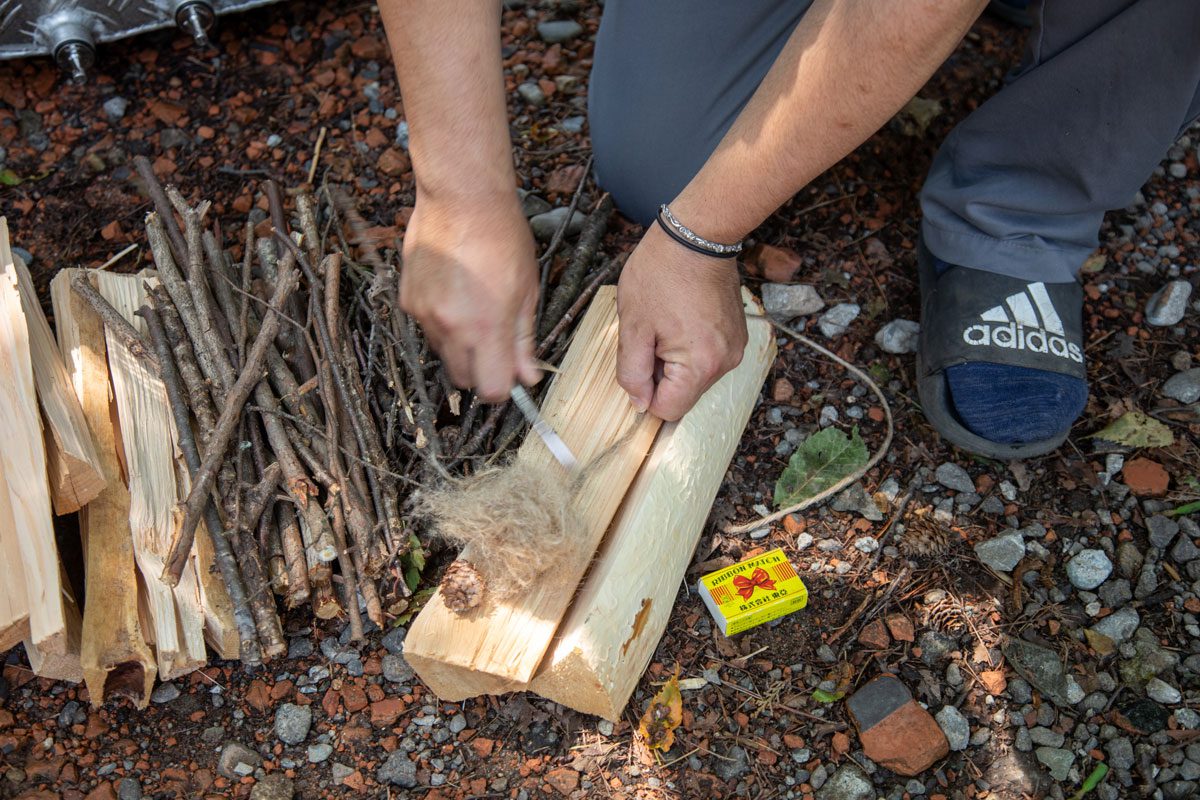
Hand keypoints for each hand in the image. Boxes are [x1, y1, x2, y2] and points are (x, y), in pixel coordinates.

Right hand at [399, 193, 540, 401]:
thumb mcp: (527, 289)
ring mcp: (424, 315)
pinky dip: (441, 323)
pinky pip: (426, 328)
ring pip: (443, 354)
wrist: (460, 197)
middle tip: (495, 342)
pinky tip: (454, 293)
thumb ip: (523, 339)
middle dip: (481, 370)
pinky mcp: (408, 300)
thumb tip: (528, 376)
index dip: (503, 387)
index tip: (511, 373)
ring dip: (460, 346)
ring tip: (475, 308)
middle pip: (463, 379)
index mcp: (486, 328)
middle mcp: (450, 327)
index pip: (491, 389)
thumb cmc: (500, 236)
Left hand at [616, 223, 747, 420]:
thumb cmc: (661, 272)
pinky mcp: (737, 335)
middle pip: (683, 394)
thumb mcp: (633, 325)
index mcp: (700, 365)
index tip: (637, 363)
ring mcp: (735, 348)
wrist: (697, 234)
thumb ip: (632, 372)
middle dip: (660, 374)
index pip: (669, 410)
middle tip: (649, 335)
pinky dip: (689, 348)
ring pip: (694, 377)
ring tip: (666, 323)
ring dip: (673, 361)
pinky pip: (707, 358)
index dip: (645, 394)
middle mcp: (725, 363)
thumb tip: (640, 403)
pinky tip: (679, 318)